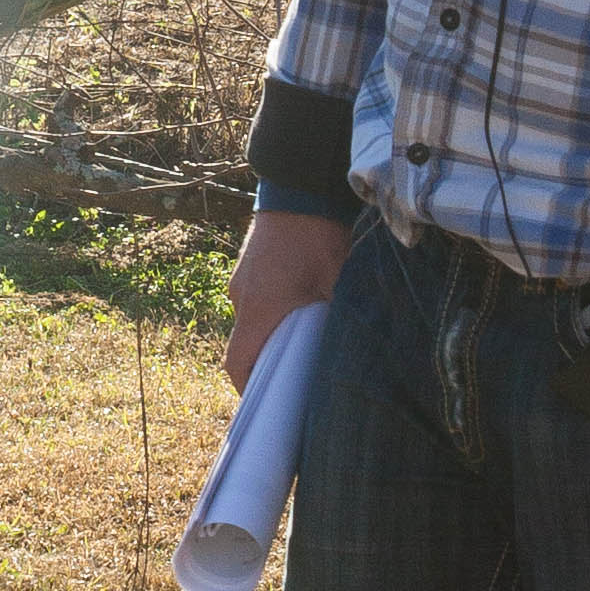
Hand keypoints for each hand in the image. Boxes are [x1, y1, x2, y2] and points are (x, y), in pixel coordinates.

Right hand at [226, 209, 350, 396]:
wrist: (298, 187)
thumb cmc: (318, 237)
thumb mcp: (337, 285)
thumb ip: (336, 322)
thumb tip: (351, 354)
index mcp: (259, 310)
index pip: (237, 363)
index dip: (248, 388)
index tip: (267, 403)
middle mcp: (242, 297)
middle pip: (246, 343)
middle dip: (267, 361)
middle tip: (296, 373)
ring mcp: (241, 279)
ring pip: (253, 320)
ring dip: (272, 332)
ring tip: (303, 335)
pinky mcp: (248, 266)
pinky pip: (255, 299)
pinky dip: (272, 310)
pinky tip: (298, 304)